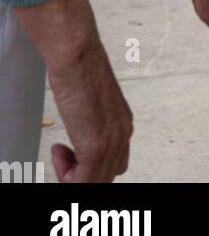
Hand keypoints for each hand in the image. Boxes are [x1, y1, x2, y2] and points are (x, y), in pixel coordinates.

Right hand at [48, 39, 132, 182]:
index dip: (90, 164)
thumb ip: (92, 118)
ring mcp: (112, 141)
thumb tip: (82, 126)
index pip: (114, 162)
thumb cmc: (79, 68)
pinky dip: (67, 177)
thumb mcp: (90, 100)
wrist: (76, 53)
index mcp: (123, 123)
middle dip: (81, 174)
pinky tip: (58, 151)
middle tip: (62, 157)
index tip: (69, 152)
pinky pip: (83, 183)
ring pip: (96, 182)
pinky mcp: (96, 147)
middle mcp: (123, 133)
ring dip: (72, 177)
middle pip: (108, 175)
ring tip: (60, 155)